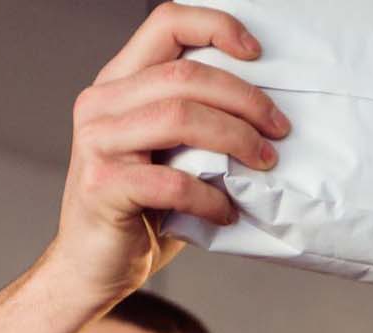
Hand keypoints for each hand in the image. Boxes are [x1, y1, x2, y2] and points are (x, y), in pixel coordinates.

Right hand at [45, 2, 290, 304]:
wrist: (93, 267)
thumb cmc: (140, 211)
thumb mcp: (167, 154)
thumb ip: (195, 122)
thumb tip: (268, 112)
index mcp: (118, 83)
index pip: (165, 23)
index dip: (215, 26)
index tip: (256, 53)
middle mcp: (101, 104)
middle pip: (184, 74)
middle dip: (244, 99)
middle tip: (279, 129)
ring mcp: (97, 143)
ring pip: (179, 117)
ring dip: (234, 138)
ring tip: (263, 163)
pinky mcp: (102, 186)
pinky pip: (171, 182)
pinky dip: (210, 197)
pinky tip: (226, 212)